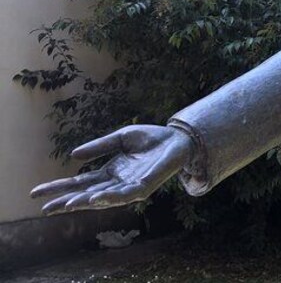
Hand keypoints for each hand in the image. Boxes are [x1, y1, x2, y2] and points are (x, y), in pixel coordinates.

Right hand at [30, 125, 192, 214]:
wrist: (178, 138)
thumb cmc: (151, 139)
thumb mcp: (120, 138)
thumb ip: (99, 147)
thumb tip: (73, 157)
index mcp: (111, 172)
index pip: (80, 183)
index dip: (59, 187)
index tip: (36, 192)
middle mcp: (118, 182)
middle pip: (87, 194)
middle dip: (66, 201)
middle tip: (44, 208)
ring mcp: (131, 186)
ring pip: (103, 198)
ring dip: (84, 202)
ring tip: (65, 205)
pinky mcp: (145, 186)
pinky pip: (125, 195)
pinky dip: (110, 198)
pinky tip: (95, 198)